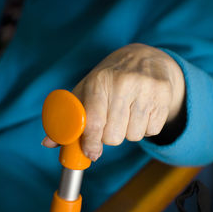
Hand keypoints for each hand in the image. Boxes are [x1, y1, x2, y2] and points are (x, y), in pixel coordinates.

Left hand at [42, 43, 184, 161]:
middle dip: (109, 136)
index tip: (91, 153)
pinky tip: (142, 110)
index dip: (90, 142)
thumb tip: (48, 143)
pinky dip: (146, 127)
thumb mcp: (87, 89)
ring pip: (134, 136)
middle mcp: (124, 83)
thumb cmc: (111, 78)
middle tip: (111, 122)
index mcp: (100, 81)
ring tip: (128, 113)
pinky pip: (152, 131)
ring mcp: (146, 89)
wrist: (146, 58)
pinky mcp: (164, 96)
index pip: (94, 121)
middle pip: (114, 136)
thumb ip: (68, 117)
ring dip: (128, 131)